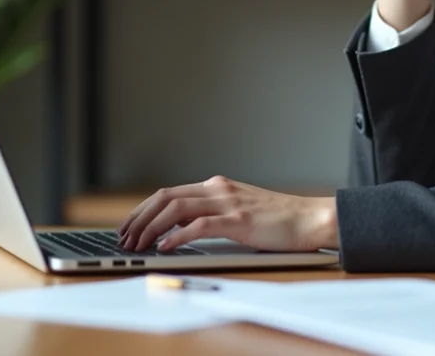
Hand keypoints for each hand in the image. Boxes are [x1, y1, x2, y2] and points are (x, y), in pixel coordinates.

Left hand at [116, 176, 337, 252]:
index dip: (143, 209)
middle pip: (165, 197)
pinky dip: (177, 236)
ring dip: (151, 228)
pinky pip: (199, 226)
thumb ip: (213, 214)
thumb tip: (179, 230)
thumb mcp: (240, 210)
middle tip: (124, 238)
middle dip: (139, 218)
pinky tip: (165, 247)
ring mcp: (228, 202)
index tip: (128, 227)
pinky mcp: (238, 220)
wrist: (310, 218)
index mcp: (217, 186)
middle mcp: (219, 188)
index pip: (169, 193)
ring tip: (138, 245)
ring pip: (176, 208)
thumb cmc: (279, 220)